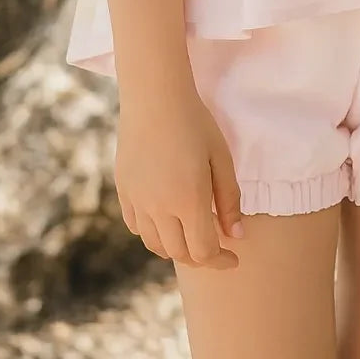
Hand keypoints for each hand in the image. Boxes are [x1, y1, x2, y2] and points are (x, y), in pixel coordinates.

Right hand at [115, 81, 244, 270]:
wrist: (155, 98)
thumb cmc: (196, 124)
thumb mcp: (221, 159)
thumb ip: (230, 200)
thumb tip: (236, 235)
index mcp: (188, 201)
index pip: (203, 252)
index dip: (220, 261)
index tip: (234, 258)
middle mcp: (158, 208)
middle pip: (179, 253)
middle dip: (201, 257)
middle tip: (217, 247)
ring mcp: (137, 201)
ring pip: (156, 244)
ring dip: (176, 247)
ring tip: (193, 234)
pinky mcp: (123, 192)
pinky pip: (137, 226)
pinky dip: (153, 233)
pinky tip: (167, 220)